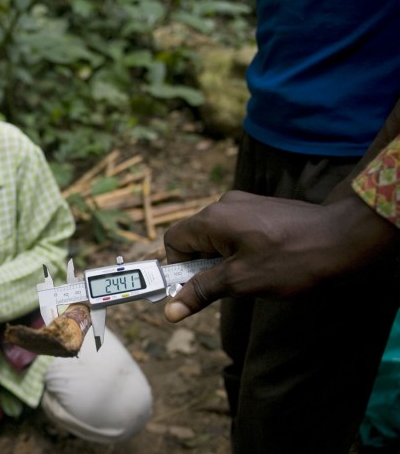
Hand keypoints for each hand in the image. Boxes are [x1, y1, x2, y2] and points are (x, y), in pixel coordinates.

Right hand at [163, 190, 398, 321]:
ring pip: (216, 236)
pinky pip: (235, 230)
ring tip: (251, 274)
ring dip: (222, 259)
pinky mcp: (261, 208)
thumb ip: (201, 292)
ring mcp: (244, 204)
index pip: (173, 240)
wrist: (344, 239)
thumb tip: (170, 311)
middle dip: (202, 265)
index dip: (178, 267)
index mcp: (213, 219)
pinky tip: (264, 262)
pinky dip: (239, 249)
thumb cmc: (291, 260)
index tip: (195, 288)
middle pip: (194, 237)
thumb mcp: (241, 282)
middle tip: (227, 286)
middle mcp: (224, 205)